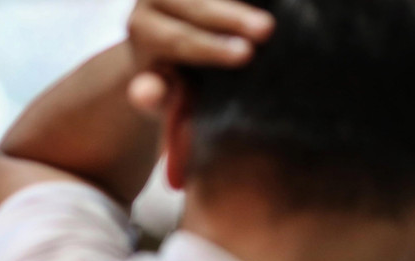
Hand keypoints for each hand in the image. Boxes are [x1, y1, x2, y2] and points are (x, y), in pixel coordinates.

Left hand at [125, 0, 273, 113]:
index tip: (246, 55)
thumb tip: (146, 94)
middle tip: (267, 30)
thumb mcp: (161, 97)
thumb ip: (152, 97)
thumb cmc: (171, 83)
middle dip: (232, 17)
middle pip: (195, 5)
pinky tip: (274, 2)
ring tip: (270, 19)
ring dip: (244, 1)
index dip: (212, 46)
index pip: (177, 38)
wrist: (171, 57)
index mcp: (140, 28)